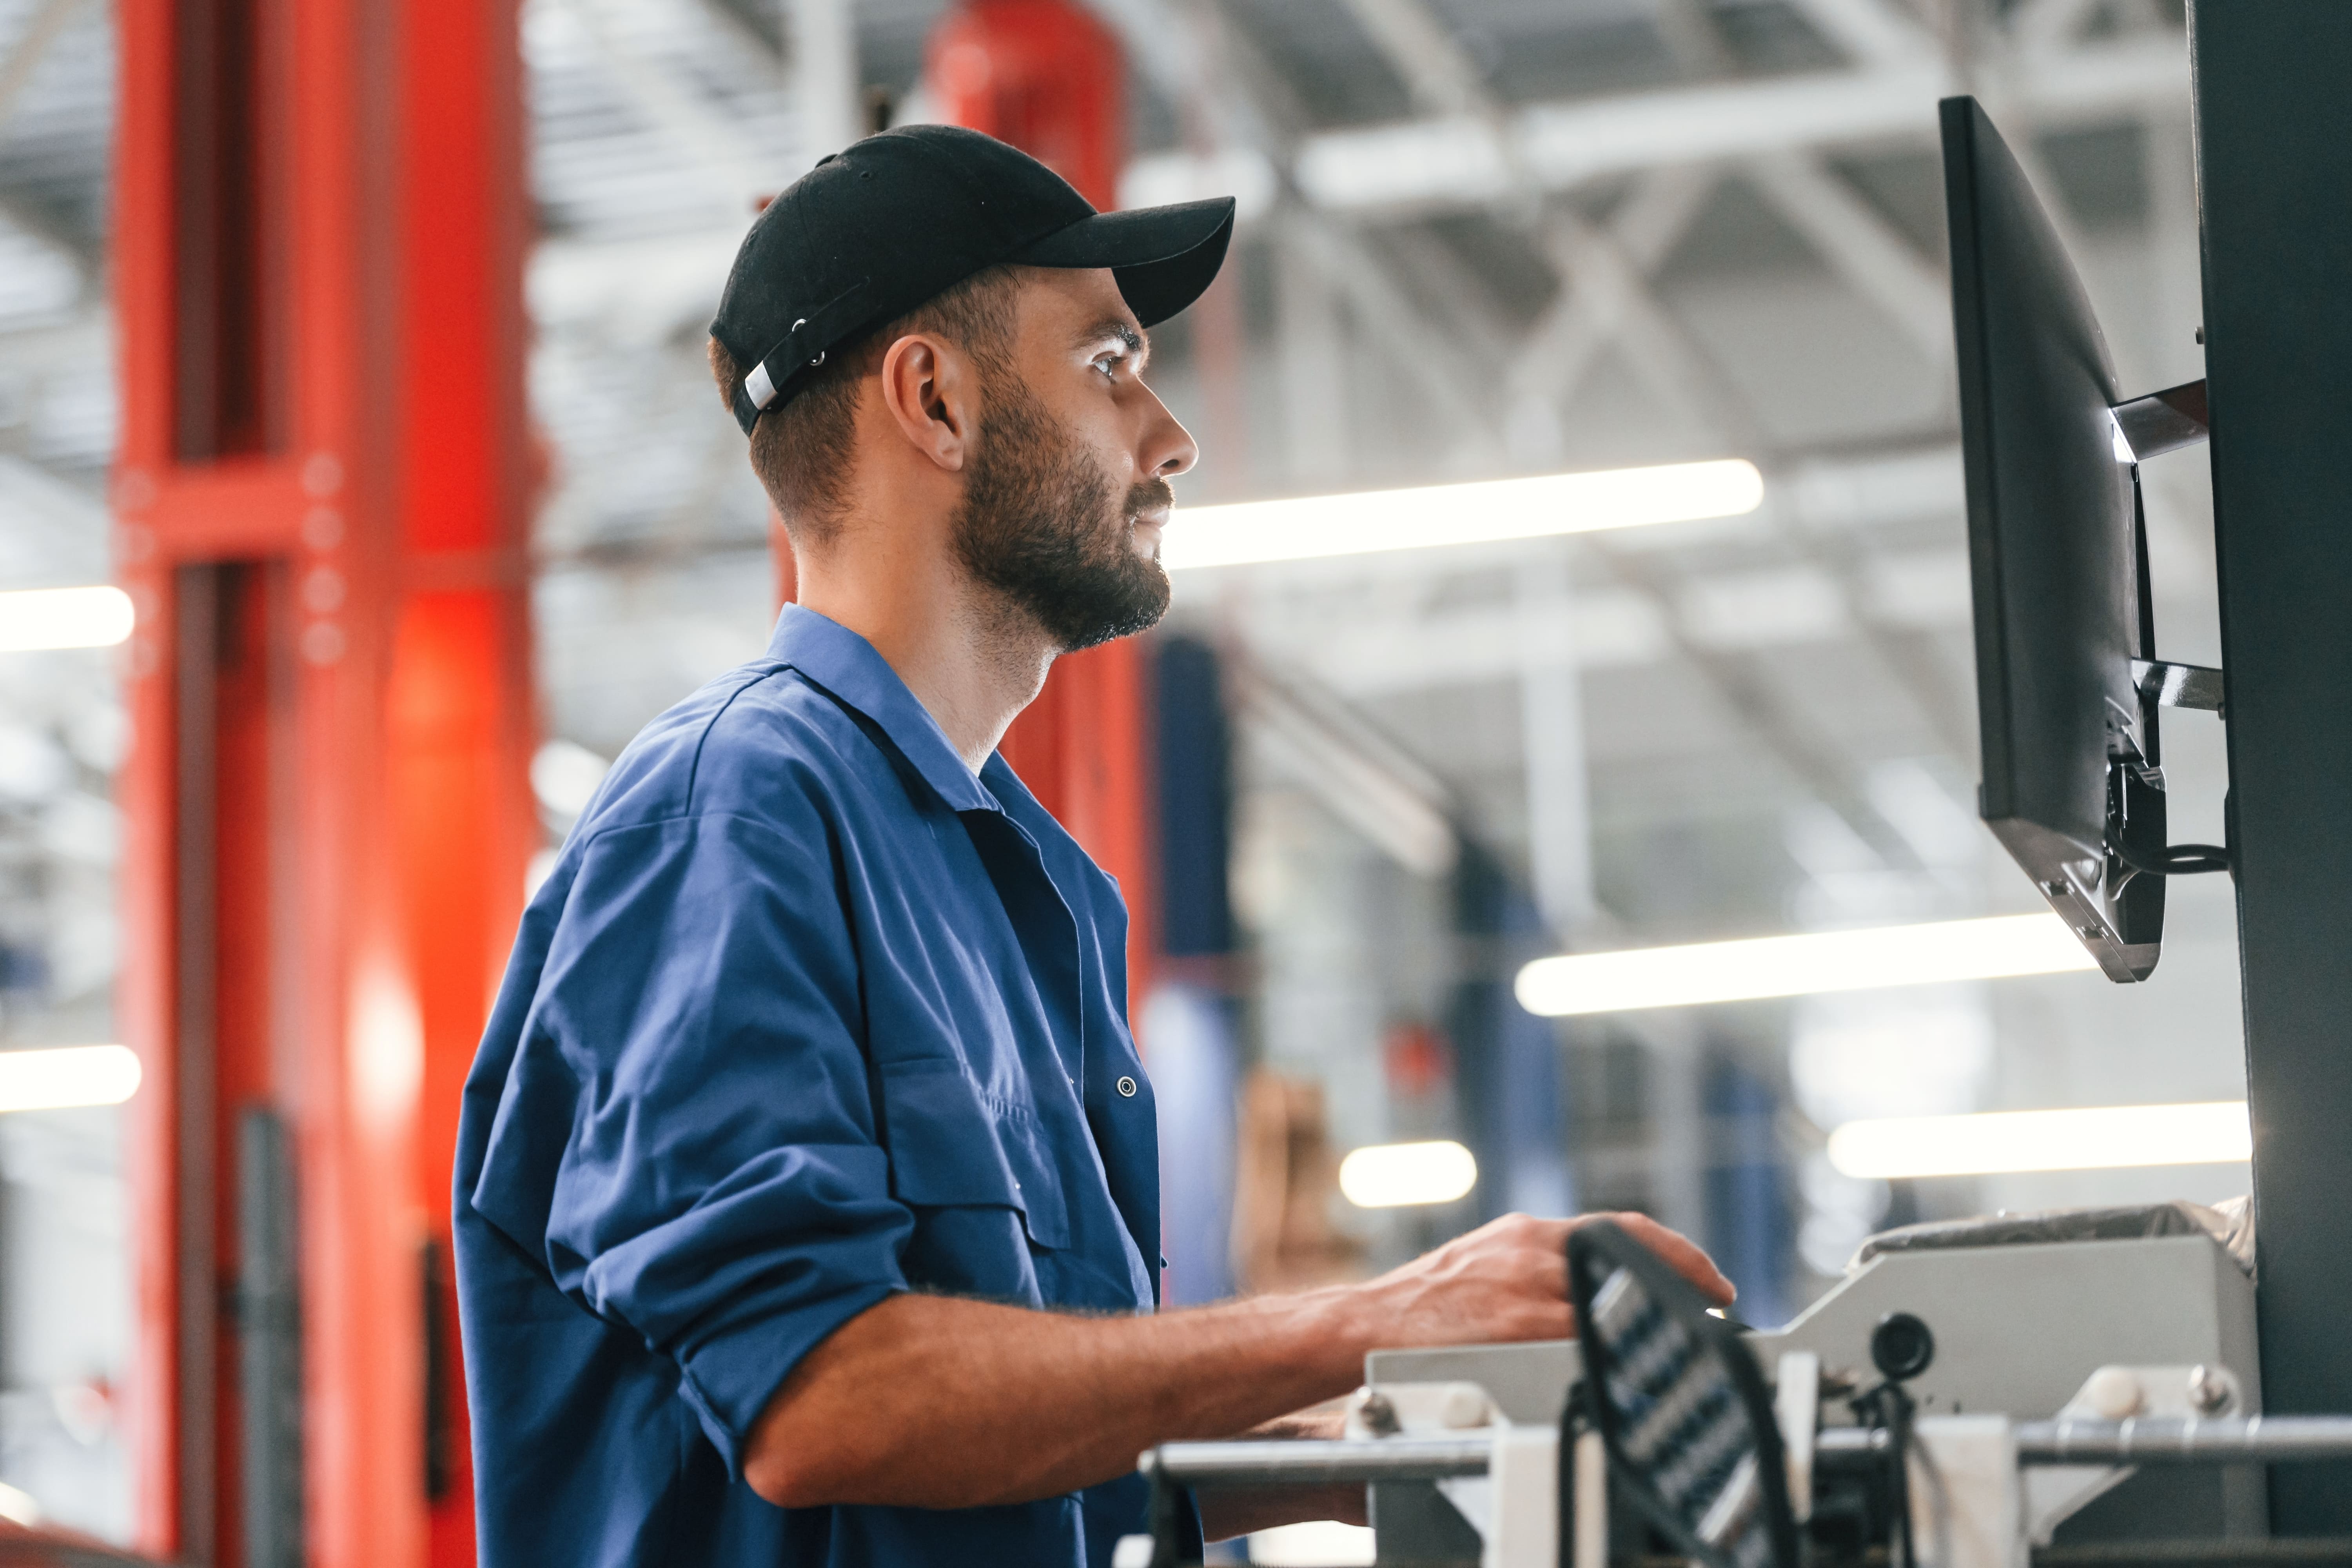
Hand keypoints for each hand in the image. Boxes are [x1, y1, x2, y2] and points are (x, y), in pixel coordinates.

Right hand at [1340, 1211, 1733, 1349]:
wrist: (1367, 1325)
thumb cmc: (1424, 1304)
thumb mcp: (1486, 1262)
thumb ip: (1537, 1266)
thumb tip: (1593, 1286)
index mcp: (1527, 1234)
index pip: (1619, 1231)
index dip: (1676, 1252)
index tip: (1710, 1276)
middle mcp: (1531, 1252)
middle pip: (1629, 1259)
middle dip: (1683, 1280)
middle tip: (1719, 1303)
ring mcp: (1524, 1289)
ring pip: (1612, 1302)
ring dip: (1654, 1323)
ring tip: (1683, 1344)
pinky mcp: (1513, 1327)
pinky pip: (1583, 1342)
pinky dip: (1618, 1354)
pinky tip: (1638, 1371)